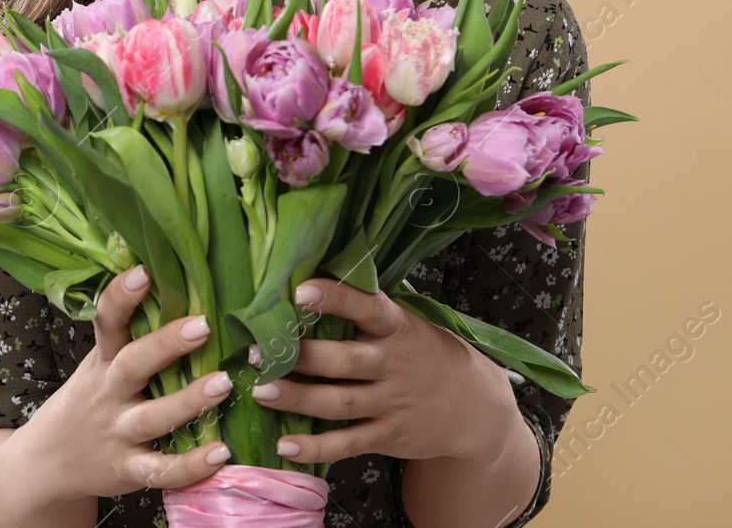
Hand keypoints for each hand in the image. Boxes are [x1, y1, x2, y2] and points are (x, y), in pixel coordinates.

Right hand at [10, 264, 233, 501]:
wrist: (47, 462)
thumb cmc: (89, 399)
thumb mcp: (100, 363)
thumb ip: (131, 336)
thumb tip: (177, 281)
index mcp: (104, 361)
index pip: (106, 322)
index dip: (121, 296)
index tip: (143, 272)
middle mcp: (109, 394)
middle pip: (133, 365)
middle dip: (166, 344)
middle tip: (204, 325)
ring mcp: (118, 433)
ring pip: (153, 418)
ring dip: (188, 401)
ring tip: (224, 383)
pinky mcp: (127, 470)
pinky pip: (161, 470)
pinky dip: (191, 465)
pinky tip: (221, 453)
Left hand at [248, 278, 517, 464]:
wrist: (475, 408)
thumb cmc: (426, 354)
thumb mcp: (408, 325)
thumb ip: (368, 312)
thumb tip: (310, 283)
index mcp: (397, 328)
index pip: (366, 307)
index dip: (335, 298)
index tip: (301, 290)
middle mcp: (393, 364)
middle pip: (345, 361)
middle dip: (301, 357)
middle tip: (256, 351)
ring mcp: (391, 403)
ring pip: (340, 402)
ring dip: (298, 398)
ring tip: (261, 391)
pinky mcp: (386, 436)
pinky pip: (347, 443)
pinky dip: (316, 447)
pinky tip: (285, 445)